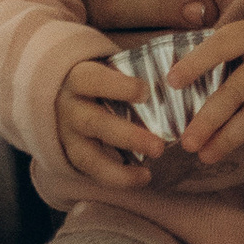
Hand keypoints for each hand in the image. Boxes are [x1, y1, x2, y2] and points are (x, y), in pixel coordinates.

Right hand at [54, 55, 171, 186]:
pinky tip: (142, 178)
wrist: (64, 94)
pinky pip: (91, 171)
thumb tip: (180, 65)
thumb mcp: (110, 67)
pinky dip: (116, 177)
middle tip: (159, 147)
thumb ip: (137, 67)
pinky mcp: (71, 154)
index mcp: (77, 78)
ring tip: (147, 175)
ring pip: (87, 155)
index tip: (146, 91)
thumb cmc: (100, 78)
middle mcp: (68, 108)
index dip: (117, 86)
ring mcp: (67, 134)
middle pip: (92, 122)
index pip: (90, 79)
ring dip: (118, 169)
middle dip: (127, 136)